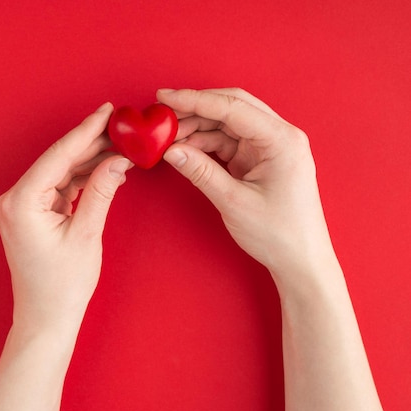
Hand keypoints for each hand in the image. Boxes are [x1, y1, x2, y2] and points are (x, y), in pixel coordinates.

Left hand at [0, 102, 133, 332]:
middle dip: (90, 145)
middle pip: (58, 161)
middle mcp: (14, 200)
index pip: (58, 156)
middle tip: (121, 128)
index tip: (106, 111)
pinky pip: (58, 187)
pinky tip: (105, 170)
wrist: (46, 318)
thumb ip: (101, 192)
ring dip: (88, 161)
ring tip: (120, 147)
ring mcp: (21, 206)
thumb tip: (119, 160)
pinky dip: (81, 179)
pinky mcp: (31, 213)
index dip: (85, 131)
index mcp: (21, 203)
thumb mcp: (86, 235)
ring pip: (59, 172)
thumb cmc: (61, 286)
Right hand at [158, 88, 335, 288]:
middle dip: (195, 109)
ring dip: (198, 127)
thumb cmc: (278, 233)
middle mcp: (279, 136)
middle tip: (163, 113)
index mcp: (282, 140)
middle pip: (232, 107)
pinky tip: (184, 149)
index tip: (165, 97)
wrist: (300, 260)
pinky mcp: (259, 159)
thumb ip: (201, 172)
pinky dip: (205, 143)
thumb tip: (171, 150)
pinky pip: (228, 141)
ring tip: (168, 137)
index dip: (195, 100)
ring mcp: (269, 147)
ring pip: (227, 124)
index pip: (233, 108)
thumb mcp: (234, 202)